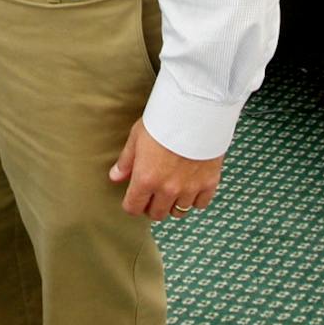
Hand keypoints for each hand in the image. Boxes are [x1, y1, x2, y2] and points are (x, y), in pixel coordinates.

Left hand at [108, 119, 223, 220]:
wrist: (195, 111)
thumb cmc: (164, 121)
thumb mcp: (137, 137)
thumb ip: (126, 161)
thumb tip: (115, 177)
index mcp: (146, 179)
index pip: (134, 208)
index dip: (132, 204)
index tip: (135, 197)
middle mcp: (167, 189)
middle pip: (157, 214)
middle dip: (152, 206)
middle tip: (153, 193)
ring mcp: (189, 188)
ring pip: (179, 211)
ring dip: (173, 203)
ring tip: (172, 188)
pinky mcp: (209, 183)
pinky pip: (200, 204)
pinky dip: (195, 199)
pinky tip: (191, 185)